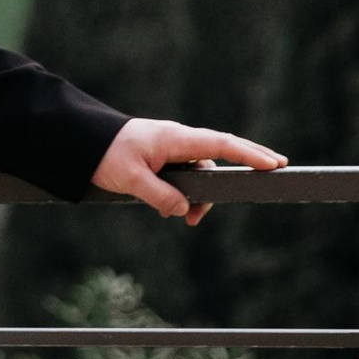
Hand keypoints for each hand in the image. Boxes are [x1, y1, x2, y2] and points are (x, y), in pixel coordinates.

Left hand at [91, 116, 286, 224]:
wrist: (83, 142)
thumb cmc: (106, 154)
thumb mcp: (131, 178)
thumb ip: (159, 195)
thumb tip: (184, 210)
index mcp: (177, 138)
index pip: (221, 144)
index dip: (249, 153)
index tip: (273, 163)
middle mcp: (180, 140)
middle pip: (221, 153)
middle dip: (247, 161)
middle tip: (275, 171)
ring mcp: (173, 149)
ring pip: (201, 172)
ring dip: (201, 196)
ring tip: (190, 219)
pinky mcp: (164, 159)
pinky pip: (185, 176)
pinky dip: (185, 195)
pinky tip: (173, 211)